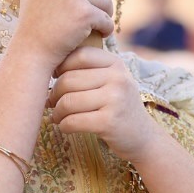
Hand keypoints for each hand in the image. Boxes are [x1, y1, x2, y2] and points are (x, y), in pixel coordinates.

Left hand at [47, 46, 158, 161]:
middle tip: (52, 103)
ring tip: (57, 116)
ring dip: (57, 112)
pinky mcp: (109, 122)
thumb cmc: (119, 106)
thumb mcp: (113, 81)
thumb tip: (50, 67)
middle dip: (54, 94)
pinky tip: (66, 127)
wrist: (143, 137)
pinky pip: (73, 121)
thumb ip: (90, 69)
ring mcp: (115, 100)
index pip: (80, 55)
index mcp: (116, 64)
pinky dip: (64, 125)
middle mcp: (118, 78)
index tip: (56, 78)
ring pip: (68, 101)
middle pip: (69, 79)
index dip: (61, 66)